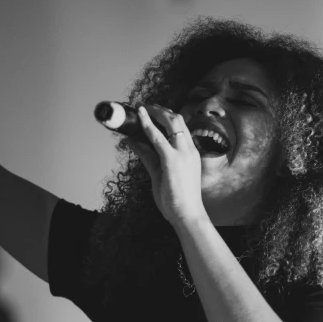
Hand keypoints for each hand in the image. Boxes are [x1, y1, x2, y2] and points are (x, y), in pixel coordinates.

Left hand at [123, 104, 206, 225]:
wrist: (187, 215)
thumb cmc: (177, 199)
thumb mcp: (160, 174)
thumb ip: (147, 156)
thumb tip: (132, 142)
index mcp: (191, 153)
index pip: (181, 128)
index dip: (167, 116)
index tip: (154, 112)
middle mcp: (189, 149)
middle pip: (177, 120)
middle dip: (160, 110)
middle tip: (145, 106)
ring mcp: (182, 153)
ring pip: (170, 122)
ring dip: (154, 112)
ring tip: (140, 107)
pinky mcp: (172, 160)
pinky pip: (157, 137)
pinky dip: (147, 124)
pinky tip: (139, 116)